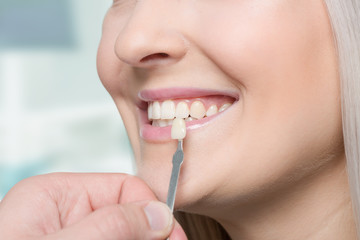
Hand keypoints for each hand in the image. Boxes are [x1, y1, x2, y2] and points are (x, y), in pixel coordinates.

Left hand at [0, 173, 186, 239]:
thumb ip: (111, 226)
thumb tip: (159, 215)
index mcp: (56, 195)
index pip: (122, 187)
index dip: (153, 210)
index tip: (172, 237)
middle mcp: (66, 215)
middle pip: (127, 216)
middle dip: (150, 235)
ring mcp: (73, 238)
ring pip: (124, 235)